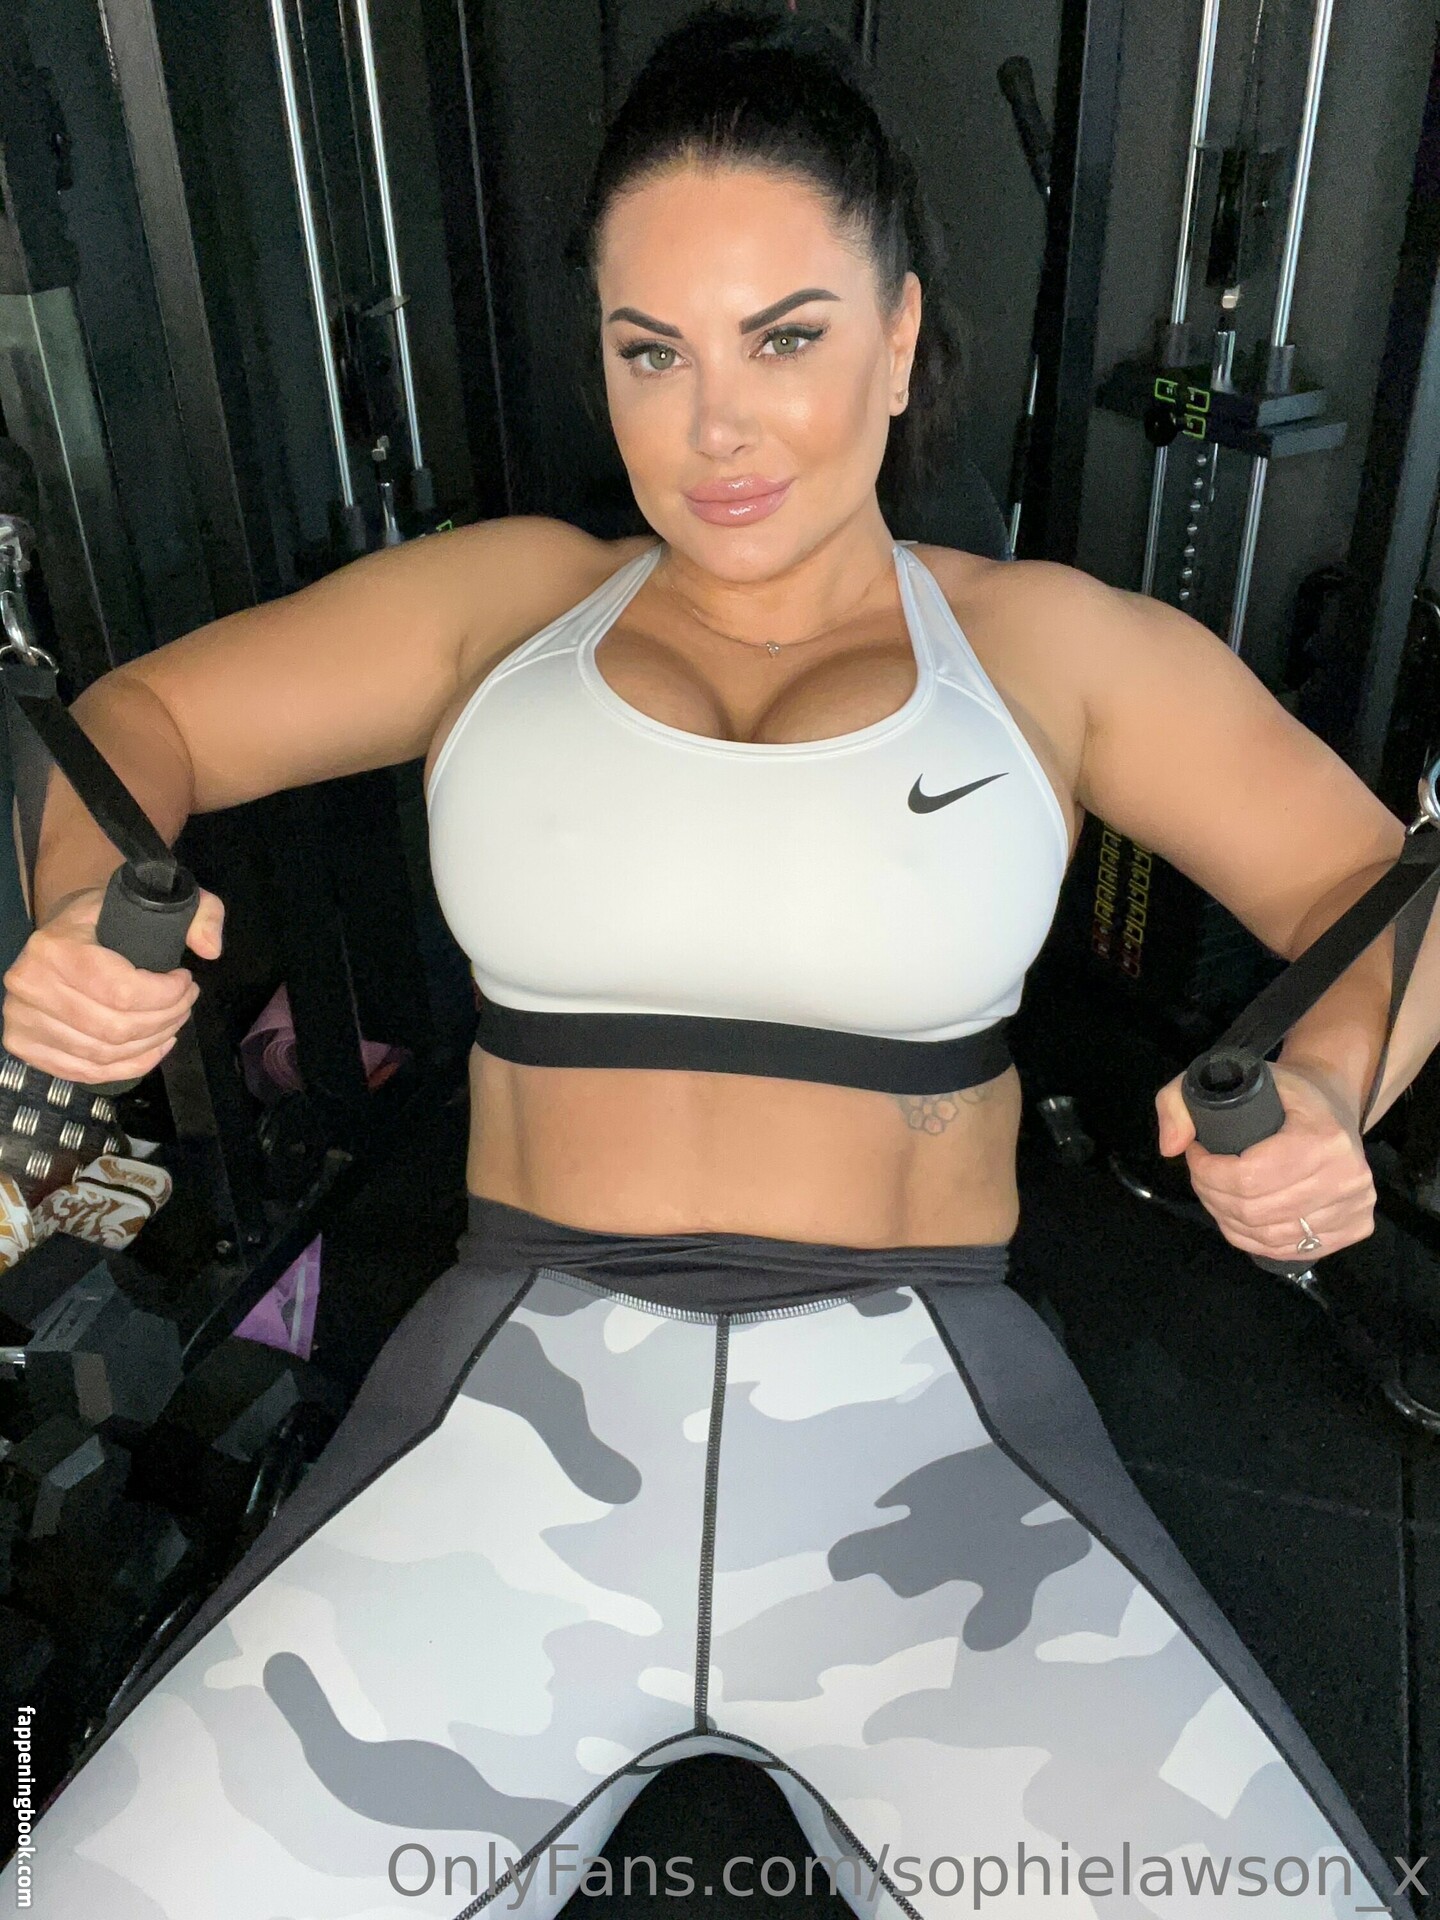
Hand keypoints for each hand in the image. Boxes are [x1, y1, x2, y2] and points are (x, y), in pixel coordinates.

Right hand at [1, 879, 224, 1084]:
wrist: (60, 932)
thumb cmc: (106, 917)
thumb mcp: (152, 899)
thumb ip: (198, 912)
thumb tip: (211, 949)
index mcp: (55, 947)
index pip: (123, 992)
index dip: (167, 996)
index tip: (186, 982)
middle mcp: (31, 985)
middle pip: (115, 1029)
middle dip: (165, 1021)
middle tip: (185, 1005)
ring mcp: (22, 1020)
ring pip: (104, 1055)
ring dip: (151, 1045)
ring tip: (172, 1024)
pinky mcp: (25, 1045)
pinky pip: (86, 1072)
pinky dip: (128, 1066)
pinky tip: (153, 1048)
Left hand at [1155, 1061, 1376, 1260]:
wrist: (1334, 1103)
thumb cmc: (1282, 1093)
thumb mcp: (1230, 1077)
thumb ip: (1180, 1100)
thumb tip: (1170, 1148)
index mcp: (1323, 1138)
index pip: (1248, 1178)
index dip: (1207, 1172)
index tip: (1196, 1153)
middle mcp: (1347, 1178)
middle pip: (1254, 1211)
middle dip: (1212, 1195)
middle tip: (1203, 1175)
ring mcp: (1355, 1207)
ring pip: (1266, 1236)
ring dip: (1228, 1218)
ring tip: (1218, 1193)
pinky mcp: (1355, 1227)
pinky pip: (1286, 1250)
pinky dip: (1252, 1238)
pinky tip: (1239, 1216)